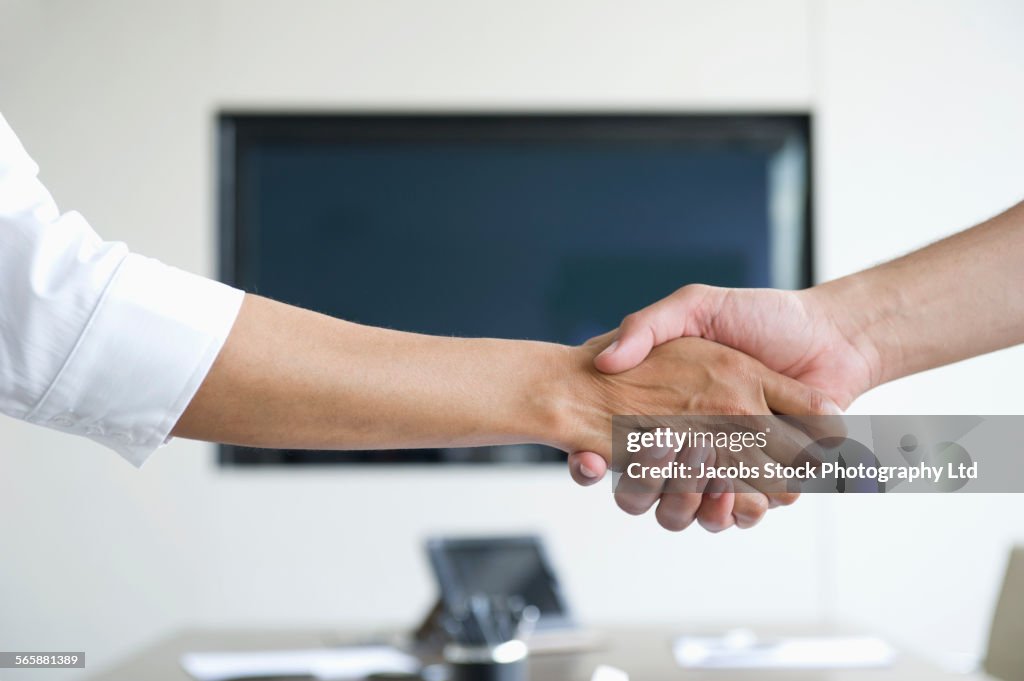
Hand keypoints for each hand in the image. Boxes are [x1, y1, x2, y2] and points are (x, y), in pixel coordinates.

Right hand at [557, 333, 835, 530]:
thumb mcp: (695, 306)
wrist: (833, 335)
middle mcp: (704, 443)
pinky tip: (741, 488)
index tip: (611, 453)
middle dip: (662, 491)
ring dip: (703, 505)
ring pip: (704, 510)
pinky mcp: (776, 478)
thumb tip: (603, 361)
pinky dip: (746, 508)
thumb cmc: (764, 316)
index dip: (611, 463)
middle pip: (663, 492)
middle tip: (669, 467)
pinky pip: (750, 511)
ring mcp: (740, 464)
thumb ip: (647, 325)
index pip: (629, 453)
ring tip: (711, 482)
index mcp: (675, 410)